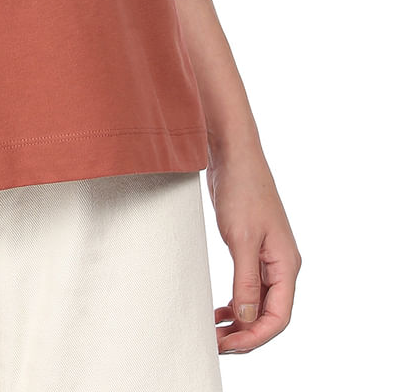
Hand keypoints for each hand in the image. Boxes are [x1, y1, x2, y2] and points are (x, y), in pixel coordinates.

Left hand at [206, 146, 301, 354]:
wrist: (233, 154)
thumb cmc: (241, 190)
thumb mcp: (240, 239)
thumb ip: (244, 281)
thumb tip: (246, 319)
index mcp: (286, 264)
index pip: (278, 317)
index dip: (255, 337)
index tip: (229, 346)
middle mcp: (282, 264)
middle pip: (269, 313)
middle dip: (245, 334)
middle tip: (216, 343)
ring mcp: (268, 257)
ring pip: (258, 302)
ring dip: (239, 321)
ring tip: (215, 333)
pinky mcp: (252, 248)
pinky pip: (249, 286)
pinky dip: (235, 302)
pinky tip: (219, 310)